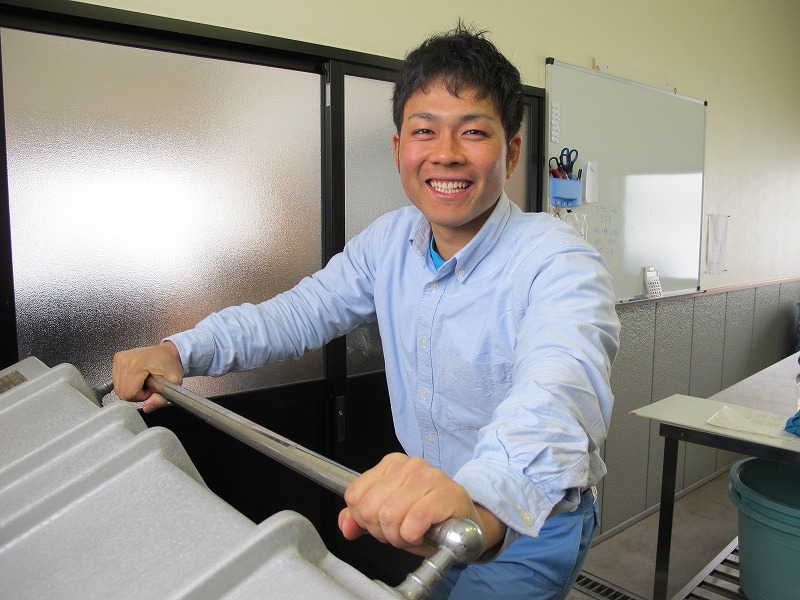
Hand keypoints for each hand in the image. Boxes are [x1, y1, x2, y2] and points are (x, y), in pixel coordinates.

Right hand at [112, 342, 183, 412]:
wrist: (167, 351)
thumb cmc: (170, 364)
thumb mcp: (173, 382)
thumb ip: (161, 399)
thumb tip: (147, 408)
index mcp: (137, 364)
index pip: (130, 393)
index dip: (142, 396)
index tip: (151, 389)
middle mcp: (126, 360)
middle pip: (122, 392)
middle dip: (136, 394)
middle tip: (148, 386)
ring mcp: (120, 358)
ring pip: (118, 388)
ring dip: (131, 389)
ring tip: (143, 381)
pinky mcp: (117, 359)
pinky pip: (116, 381)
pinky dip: (126, 383)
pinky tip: (136, 378)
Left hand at [338, 453, 505, 556]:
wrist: (466, 522)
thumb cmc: (427, 518)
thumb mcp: (390, 516)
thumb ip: (362, 519)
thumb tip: (346, 527)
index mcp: (390, 465)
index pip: (354, 496)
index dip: (365, 520)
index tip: (383, 526)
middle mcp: (408, 465)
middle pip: (369, 509)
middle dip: (382, 532)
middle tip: (400, 533)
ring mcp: (428, 476)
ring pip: (389, 516)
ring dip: (399, 537)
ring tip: (412, 535)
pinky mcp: (446, 494)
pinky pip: (413, 522)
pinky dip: (413, 537)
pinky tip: (422, 535)